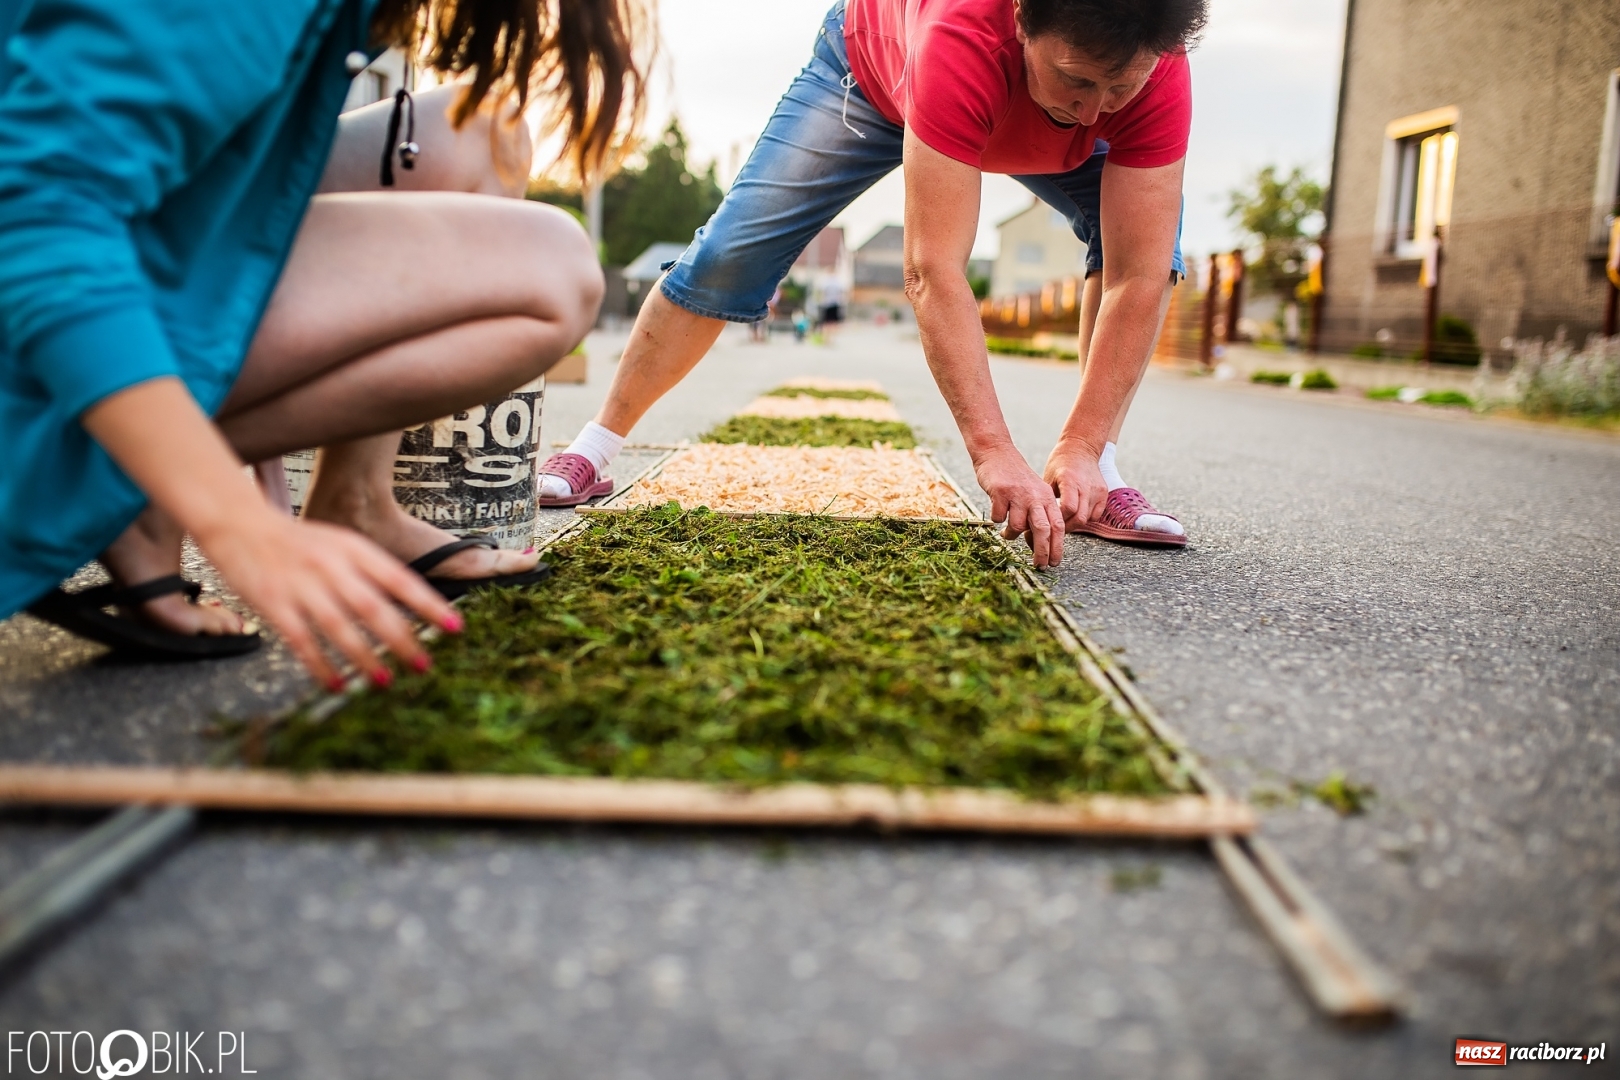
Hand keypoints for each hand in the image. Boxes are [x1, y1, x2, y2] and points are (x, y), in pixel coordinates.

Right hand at [195, 507, 458, 688]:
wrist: (240, 524)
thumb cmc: (299, 541)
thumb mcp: (342, 543)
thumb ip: (372, 571)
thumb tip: (412, 604)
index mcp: (354, 549)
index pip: (400, 578)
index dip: (428, 604)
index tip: (453, 627)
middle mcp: (331, 566)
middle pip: (374, 607)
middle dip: (402, 640)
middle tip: (424, 665)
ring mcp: (301, 585)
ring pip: (340, 627)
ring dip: (365, 657)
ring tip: (385, 680)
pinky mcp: (273, 603)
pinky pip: (302, 640)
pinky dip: (321, 665)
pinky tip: (337, 684)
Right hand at [976, 448, 1065, 567]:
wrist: (997, 453)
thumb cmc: (1016, 478)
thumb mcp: (1034, 494)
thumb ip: (1039, 515)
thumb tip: (1040, 545)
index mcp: (1046, 498)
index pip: (1058, 527)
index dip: (1057, 547)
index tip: (1054, 563)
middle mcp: (1034, 497)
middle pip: (1043, 529)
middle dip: (1042, 551)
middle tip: (1038, 565)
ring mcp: (1017, 494)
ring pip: (1017, 526)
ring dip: (1011, 534)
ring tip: (1007, 534)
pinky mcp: (1000, 492)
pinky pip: (998, 517)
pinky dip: (997, 519)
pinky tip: (997, 514)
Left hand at [1043, 439, 1108, 531]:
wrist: (1081, 448)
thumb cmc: (1060, 463)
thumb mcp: (1048, 477)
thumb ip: (1047, 498)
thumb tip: (1036, 518)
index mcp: (1070, 480)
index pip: (1068, 508)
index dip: (1058, 520)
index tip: (1050, 522)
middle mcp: (1086, 486)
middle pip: (1079, 518)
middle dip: (1066, 527)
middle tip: (1056, 529)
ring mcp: (1097, 490)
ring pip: (1088, 518)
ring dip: (1075, 523)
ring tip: (1064, 521)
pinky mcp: (1104, 493)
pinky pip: (1096, 515)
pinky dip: (1086, 518)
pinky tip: (1076, 514)